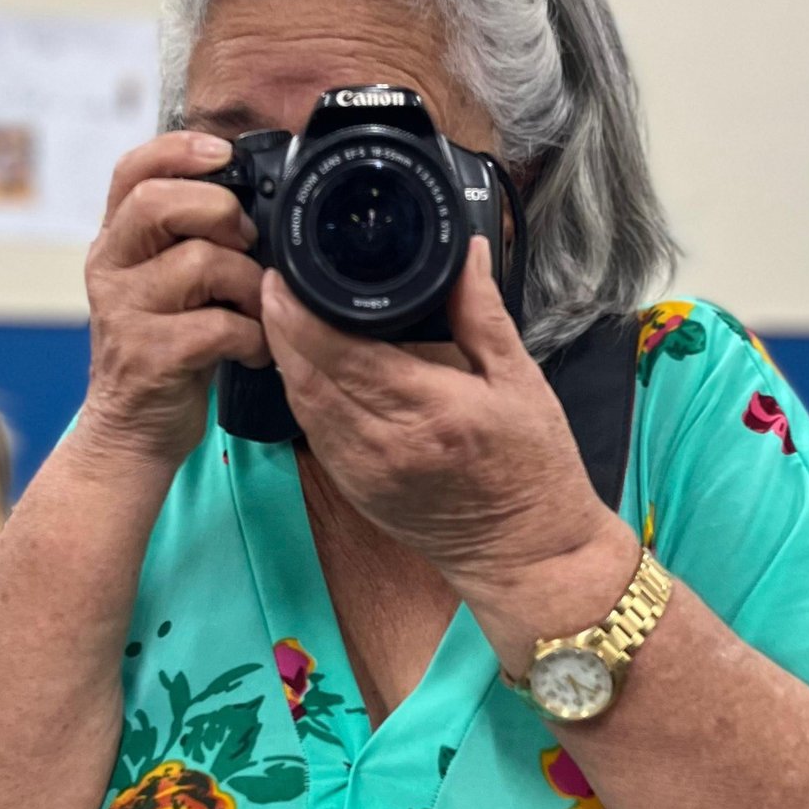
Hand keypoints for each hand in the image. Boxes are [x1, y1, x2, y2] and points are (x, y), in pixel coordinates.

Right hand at [78, 132, 270, 470]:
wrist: (133, 431)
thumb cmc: (165, 348)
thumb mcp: (168, 283)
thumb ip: (192, 238)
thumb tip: (257, 200)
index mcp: (117, 242)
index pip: (132, 171)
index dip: (178, 150)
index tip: (222, 153)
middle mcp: (110, 268)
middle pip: (159, 203)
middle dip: (221, 213)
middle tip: (246, 245)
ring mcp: (124, 312)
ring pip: (200, 262)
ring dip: (249, 284)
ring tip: (256, 309)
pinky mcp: (150, 355)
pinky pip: (219, 325)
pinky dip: (252, 337)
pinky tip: (253, 349)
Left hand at [259, 237, 633, 618]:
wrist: (527, 555)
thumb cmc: (534, 469)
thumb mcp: (522, 382)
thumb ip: (481, 314)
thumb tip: (462, 252)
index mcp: (430, 410)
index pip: (342, 353)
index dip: (300, 313)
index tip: (285, 274)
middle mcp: (385, 444)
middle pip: (307, 375)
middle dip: (280, 324)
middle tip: (273, 280)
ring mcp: (364, 472)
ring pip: (301, 403)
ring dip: (282, 356)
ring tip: (279, 312)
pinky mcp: (356, 489)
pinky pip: (312, 431)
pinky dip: (300, 392)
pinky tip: (302, 364)